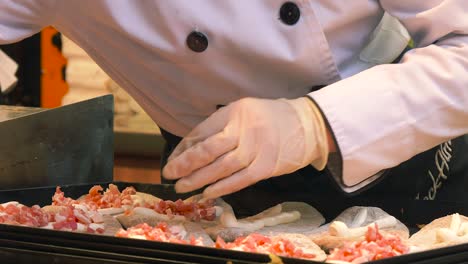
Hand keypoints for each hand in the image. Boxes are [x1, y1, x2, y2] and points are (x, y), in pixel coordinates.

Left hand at [162, 97, 328, 197]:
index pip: (202, 131)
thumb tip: (191, 149)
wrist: (309, 124)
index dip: (184, 148)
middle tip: (170, 174)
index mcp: (236, 111)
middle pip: (208, 149)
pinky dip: (223, 187)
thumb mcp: (245, 113)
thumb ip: (221, 128)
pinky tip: (208, 192)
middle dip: (185, 164)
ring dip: (199, 178)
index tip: (173, 160)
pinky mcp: (268, 165)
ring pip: (222, 166)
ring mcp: (258, 147)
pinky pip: (240, 179)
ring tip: (183, 186)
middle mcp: (245, 128)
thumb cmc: (272, 119)